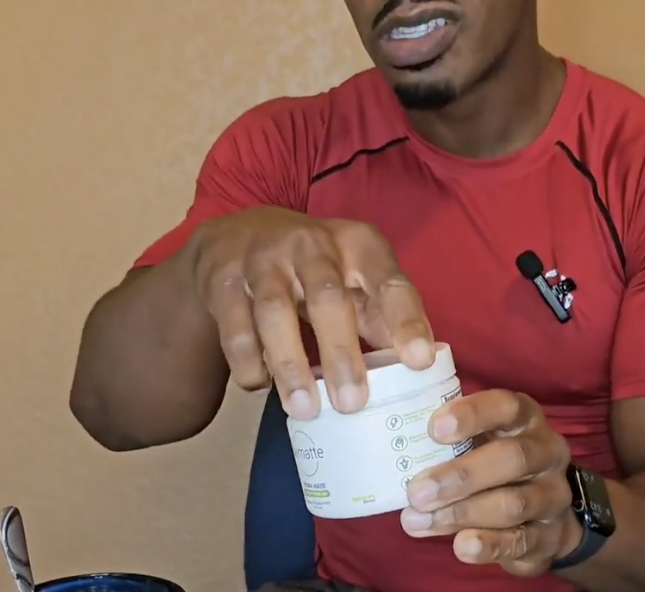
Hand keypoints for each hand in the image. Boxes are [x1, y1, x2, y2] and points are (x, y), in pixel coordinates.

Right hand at [187, 207, 433, 418]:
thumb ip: (379, 316)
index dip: (406, 320)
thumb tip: (414, 368)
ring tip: (305, 410)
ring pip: (275, 311)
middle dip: (341, 352)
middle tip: (353, 403)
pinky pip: (235, 324)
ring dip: (290, 364)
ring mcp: (263, 257)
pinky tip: (260, 385)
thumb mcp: (354, 276)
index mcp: (358, 244)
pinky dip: (248, 360)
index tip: (420, 361)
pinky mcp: (224, 277)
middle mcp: (312, 243)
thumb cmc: (315, 266)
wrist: (238, 234)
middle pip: (328, 296)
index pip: (389, 281)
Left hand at [400, 390, 581, 576]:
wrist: (543, 513)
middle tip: (417, 492)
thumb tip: (400, 438)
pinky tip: (460, 545)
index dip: (472, 415)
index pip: (505, 406)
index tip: (434, 429)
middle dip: (462, 475)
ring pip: (514, 503)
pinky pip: (520, 542)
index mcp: (525, 417)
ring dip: (463, 513)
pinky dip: (488, 545)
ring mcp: (552, 495)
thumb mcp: (480, 438)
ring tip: (420, 521)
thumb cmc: (494, 459)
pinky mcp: (550, 536)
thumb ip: (449, 437)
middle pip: (512, 457)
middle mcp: (546, 451)